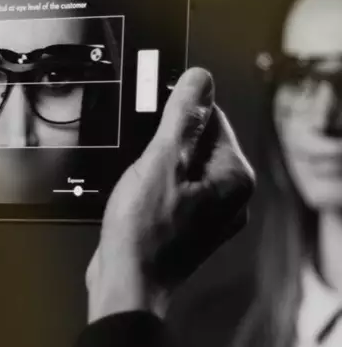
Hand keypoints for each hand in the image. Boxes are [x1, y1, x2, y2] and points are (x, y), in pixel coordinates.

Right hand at [86, 68, 254, 321]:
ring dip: (156, 166)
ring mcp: (210, 214)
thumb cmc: (144, 232)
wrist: (127, 282)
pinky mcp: (188, 225)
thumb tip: (200, 80)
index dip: (177, 115)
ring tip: (140, 186)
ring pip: (182, 167)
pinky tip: (138, 199)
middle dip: (165, 145)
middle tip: (143, 165)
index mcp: (234, 176)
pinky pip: (174, 189)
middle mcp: (231, 196)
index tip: (153, 127)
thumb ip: (182, 117)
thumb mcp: (161, 162)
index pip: (212, 117)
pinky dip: (154, 186)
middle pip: (197, 143)